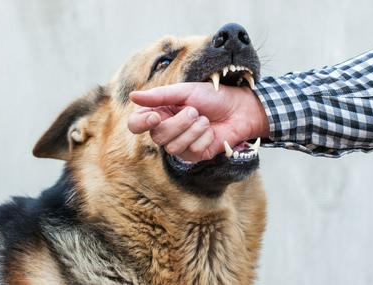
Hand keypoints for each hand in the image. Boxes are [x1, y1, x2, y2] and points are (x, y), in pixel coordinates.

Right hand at [128, 82, 268, 162]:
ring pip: (173, 147)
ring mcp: (180, 144)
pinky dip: (204, 139)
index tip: (156, 116)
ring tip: (205, 120)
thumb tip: (133, 96)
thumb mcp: (185, 91)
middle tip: (194, 111)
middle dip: (178, 123)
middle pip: (157, 136)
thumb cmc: (212, 97)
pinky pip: (191, 152)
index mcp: (160, 113)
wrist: (239, 109)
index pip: (136, 124)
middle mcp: (166, 130)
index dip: (141, 123)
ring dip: (193, 131)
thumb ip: (159, 96)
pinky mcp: (195, 155)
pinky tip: (211, 132)